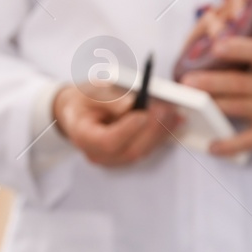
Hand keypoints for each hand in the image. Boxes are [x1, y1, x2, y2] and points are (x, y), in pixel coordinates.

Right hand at [52, 82, 181, 166]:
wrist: (79, 112)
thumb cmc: (83, 101)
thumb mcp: (91, 92)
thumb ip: (109, 98)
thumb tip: (131, 103)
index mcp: (84, 137)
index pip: (107, 142)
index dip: (127, 130)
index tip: (142, 113)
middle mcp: (98, 154)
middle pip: (130, 149)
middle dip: (151, 128)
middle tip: (166, 109)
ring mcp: (114, 159)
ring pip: (142, 150)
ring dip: (160, 131)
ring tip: (172, 111)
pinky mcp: (127, 156)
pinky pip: (147, 148)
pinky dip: (161, 133)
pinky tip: (173, 119)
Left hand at [178, 38, 251, 156]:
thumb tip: (212, 53)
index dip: (239, 49)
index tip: (218, 47)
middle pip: (241, 83)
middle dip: (213, 82)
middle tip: (188, 81)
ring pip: (240, 108)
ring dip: (214, 106)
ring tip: (192, 105)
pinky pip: (248, 140)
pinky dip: (229, 144)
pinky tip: (213, 145)